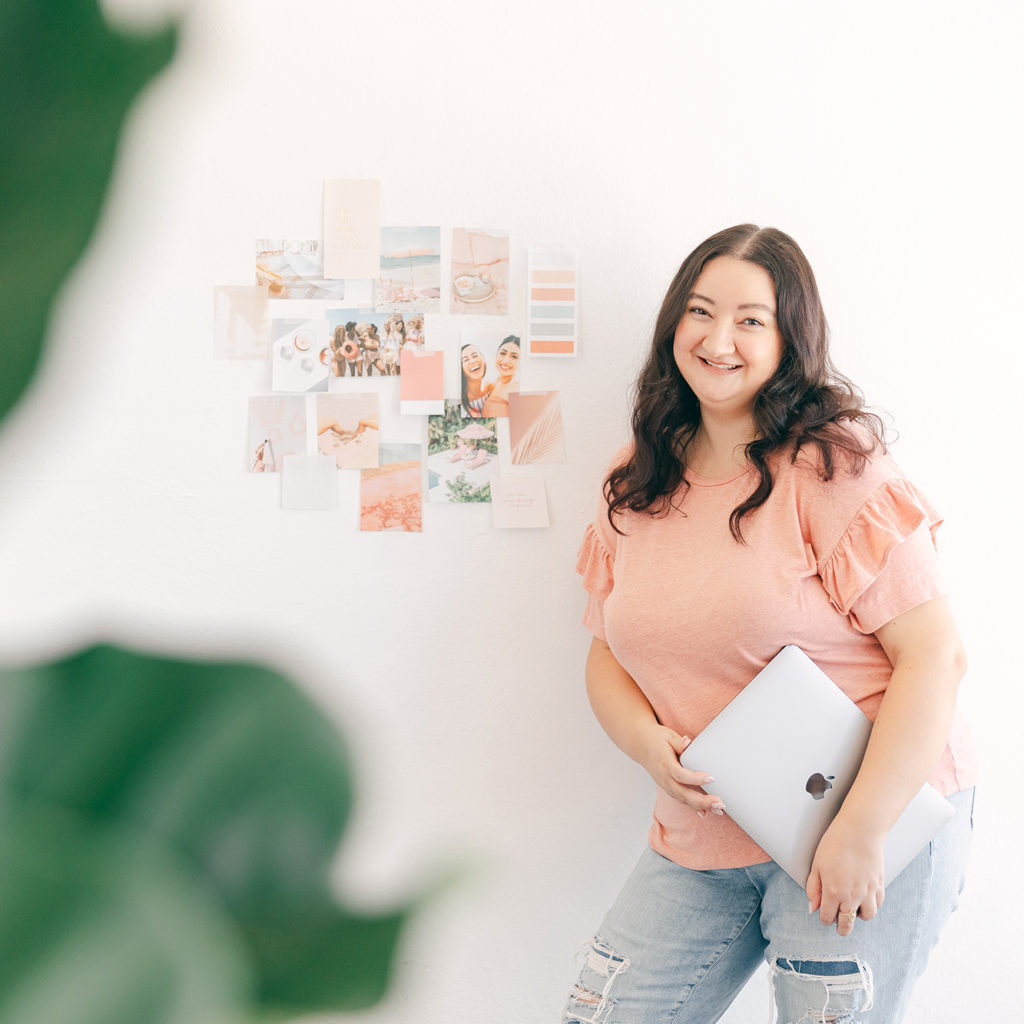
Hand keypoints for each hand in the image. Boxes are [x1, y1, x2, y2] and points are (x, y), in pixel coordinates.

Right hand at [636, 725, 724, 816]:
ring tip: (718, 809)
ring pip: (683, 799)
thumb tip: (688, 743)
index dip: (696, 779)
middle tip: (720, 802)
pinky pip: (680, 799)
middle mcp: (664, 777)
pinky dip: (693, 807)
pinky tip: (706, 812)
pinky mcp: (667, 787)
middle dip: (702, 801)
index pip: (680, 775)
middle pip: (683, 793)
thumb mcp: (668, 736)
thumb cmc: (656, 739)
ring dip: (701, 806)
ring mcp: (665, 784)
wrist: (640, 744)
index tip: (711, 778)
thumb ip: (679, 743)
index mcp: (665, 764)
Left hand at [806, 815, 885, 936]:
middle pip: (847, 924)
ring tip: (853, 908)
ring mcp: (867, 892)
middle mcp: (851, 896)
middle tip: (840, 925)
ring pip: (866, 917)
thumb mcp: (817, 864)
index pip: (828, 918)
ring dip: (859, 916)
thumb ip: (813, 888)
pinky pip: (877, 904)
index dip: (824, 919)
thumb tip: (813, 907)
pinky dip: (871, 904)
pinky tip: (865, 897)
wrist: (859, 831)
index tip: (824, 916)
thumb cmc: (835, 844)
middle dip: (842, 928)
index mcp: (833, 892)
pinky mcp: (879, 885)